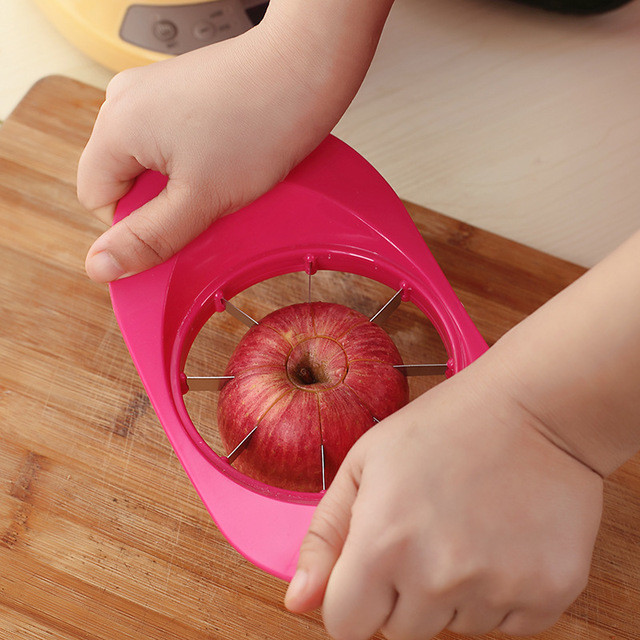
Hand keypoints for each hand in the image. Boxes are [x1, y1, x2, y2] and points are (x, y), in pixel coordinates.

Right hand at [77, 19, 353, 281]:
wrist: (304, 69)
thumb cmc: (258, 124)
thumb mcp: (200, 199)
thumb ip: (149, 237)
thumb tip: (101, 266)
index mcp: (116, 126)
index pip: (96, 197)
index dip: (136, 224)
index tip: (179, 224)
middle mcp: (124, 100)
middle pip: (122, 177)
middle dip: (162, 201)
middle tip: (207, 200)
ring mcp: (153, 90)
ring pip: (150, 161)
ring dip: (181, 181)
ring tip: (222, 175)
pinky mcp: (181, 88)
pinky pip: (171, 139)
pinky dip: (195, 158)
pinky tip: (227, 157)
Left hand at [285, 362, 603, 638]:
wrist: (534, 411)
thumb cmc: (442, 428)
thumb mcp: (364, 463)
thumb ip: (325, 537)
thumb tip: (299, 602)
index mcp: (383, 544)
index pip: (345, 627)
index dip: (353, 598)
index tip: (371, 568)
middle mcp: (437, 578)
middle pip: (399, 633)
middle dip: (402, 594)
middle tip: (425, 533)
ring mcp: (497, 590)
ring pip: (452, 627)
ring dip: (452, 592)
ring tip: (467, 528)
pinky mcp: (546, 595)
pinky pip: (504, 625)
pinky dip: (498, 593)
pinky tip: (501, 540)